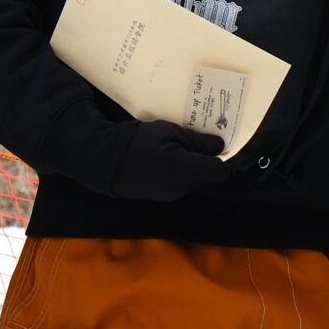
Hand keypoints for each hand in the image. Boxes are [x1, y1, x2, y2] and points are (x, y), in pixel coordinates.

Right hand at [110, 122, 230, 201]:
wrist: (104, 159)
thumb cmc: (138, 141)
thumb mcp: (170, 132)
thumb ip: (198, 142)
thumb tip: (220, 146)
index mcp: (186, 169)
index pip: (220, 171)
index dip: (224, 157)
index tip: (217, 143)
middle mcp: (182, 186)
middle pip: (205, 172)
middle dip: (202, 157)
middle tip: (189, 137)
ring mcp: (170, 194)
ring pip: (190, 177)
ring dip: (187, 163)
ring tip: (170, 145)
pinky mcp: (160, 196)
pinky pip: (177, 182)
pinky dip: (175, 171)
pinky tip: (160, 157)